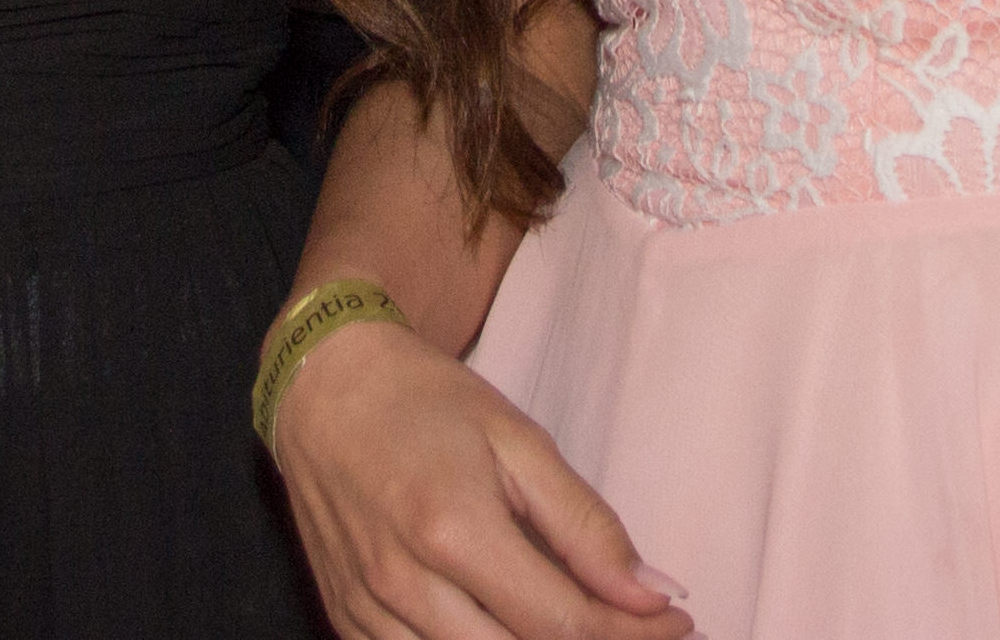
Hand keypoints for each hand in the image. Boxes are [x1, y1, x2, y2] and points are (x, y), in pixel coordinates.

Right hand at [265, 319, 690, 639]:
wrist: (321, 384)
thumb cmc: (424, 401)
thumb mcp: (517, 440)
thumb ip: (586, 525)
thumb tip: (653, 594)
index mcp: (453, 530)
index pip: (562, 624)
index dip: (632, 635)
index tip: (677, 622)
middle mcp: (404, 583)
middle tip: (637, 628)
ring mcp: (368, 608)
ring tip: (576, 625)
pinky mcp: (345, 618)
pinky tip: (503, 627)